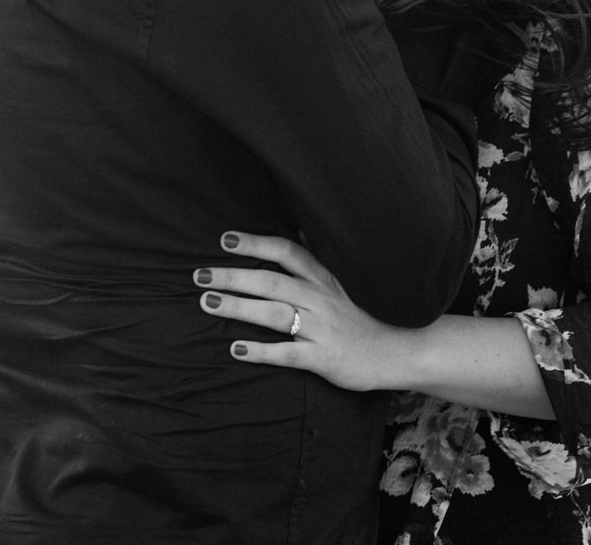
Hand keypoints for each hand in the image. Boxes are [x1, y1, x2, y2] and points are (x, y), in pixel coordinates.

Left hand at [195, 231, 411, 392]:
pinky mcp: (323, 358)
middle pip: (272, 282)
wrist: (390, 355)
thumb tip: (289, 233)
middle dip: (233, 276)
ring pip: (275, 314)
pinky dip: (261, 350)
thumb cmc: (352, 320)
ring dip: (239, 308)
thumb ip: (308, 266)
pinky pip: (288, 353)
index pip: (286, 252)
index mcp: (320, 280)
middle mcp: (320, 299)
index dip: (256, 243)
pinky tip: (236, 348)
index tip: (224, 239)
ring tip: (208, 303)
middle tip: (199, 275)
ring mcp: (321, 329)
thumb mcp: (333, 287)